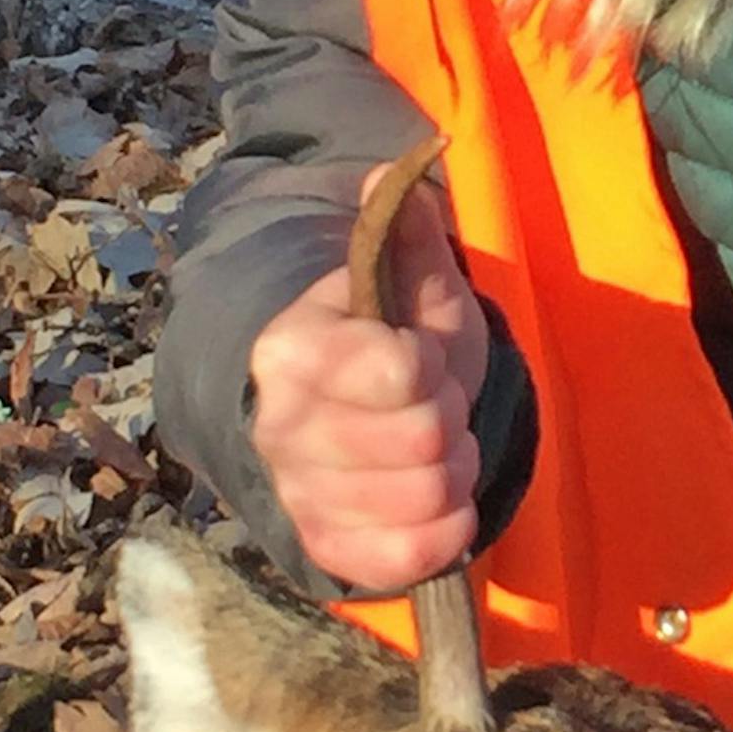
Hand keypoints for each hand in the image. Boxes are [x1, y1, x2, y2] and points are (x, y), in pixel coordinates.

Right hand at [247, 166, 488, 588]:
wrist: (354, 411)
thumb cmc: (392, 337)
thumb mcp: (412, 281)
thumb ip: (407, 228)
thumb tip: (398, 171)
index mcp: (292, 350)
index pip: (400, 373)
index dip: (432, 366)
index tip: (419, 357)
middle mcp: (279, 427)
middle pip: (424, 442)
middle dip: (451, 420)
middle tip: (434, 408)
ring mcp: (299, 495)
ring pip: (428, 499)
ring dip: (452, 474)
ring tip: (431, 449)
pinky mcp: (326, 550)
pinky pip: (409, 561)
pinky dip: (441, 532)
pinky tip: (431, 502)